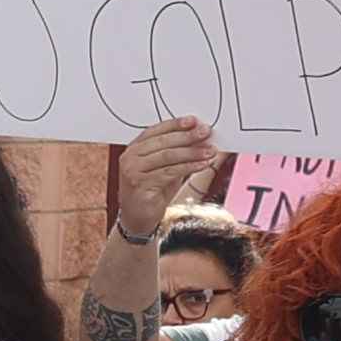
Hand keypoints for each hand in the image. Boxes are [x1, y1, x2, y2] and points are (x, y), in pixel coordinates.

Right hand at [113, 117, 226, 232]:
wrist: (138, 218)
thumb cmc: (152, 191)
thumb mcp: (165, 168)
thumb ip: (177, 153)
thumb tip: (200, 139)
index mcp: (134, 148)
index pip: (156, 130)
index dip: (176, 124)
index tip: (194, 121)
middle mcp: (130, 157)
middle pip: (163, 142)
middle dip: (188, 136)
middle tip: (206, 132)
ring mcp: (133, 171)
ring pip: (168, 156)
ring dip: (192, 152)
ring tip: (210, 151)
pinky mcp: (140, 184)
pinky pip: (170, 172)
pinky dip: (189, 166)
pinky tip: (202, 164)